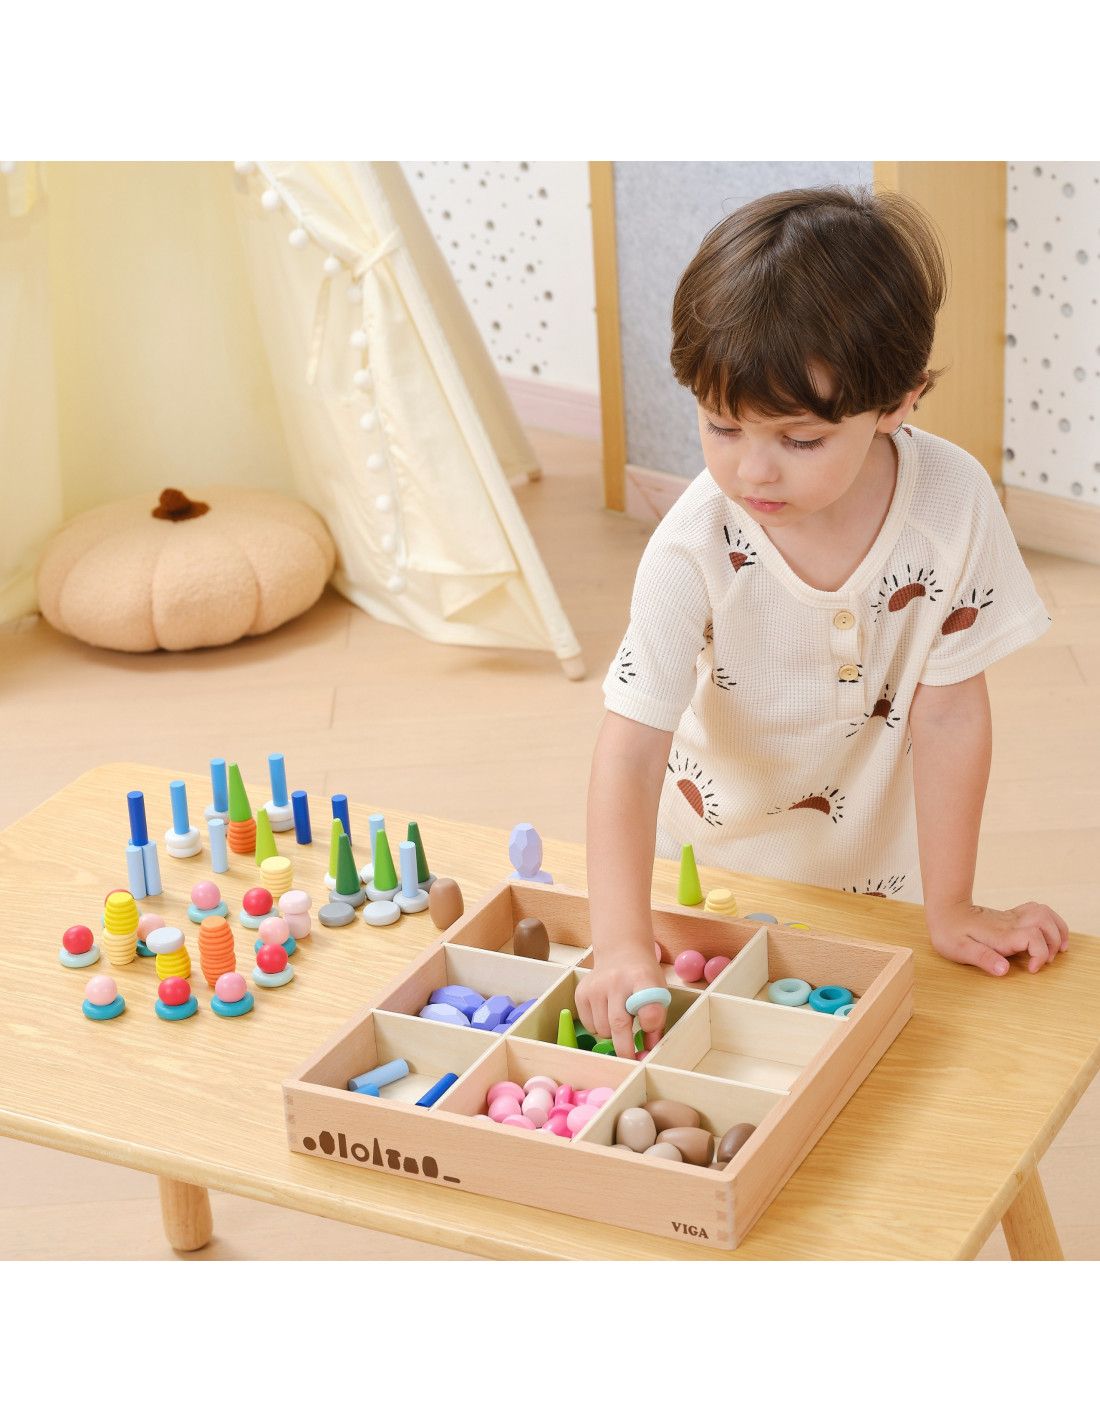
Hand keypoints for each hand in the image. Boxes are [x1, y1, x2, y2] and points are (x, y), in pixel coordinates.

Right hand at [575, 947, 668, 1059]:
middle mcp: (616, 981)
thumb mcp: (659, 992)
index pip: (648, 1007)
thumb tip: (648, 1051)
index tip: (649, 1040)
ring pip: (603, 1030)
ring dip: (612, 1034)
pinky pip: (590, 1026)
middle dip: (625, 1049)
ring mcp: (596, 986)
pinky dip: (599, 1027)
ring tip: (619, 1017)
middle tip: (631, 1059)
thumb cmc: (643, 978)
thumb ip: (657, 1020)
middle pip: (619, 1024)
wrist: (620, 953)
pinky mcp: (581, 992)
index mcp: (643, 978)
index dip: (650, 1027)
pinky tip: (606, 1012)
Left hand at [926, 900, 1068, 976]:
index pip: (1033, 937)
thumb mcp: (960, 950)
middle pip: (1045, 923)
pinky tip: (1048, 934)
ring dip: (1057, 930)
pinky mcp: (1011, 916)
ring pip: (1045, 913)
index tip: (1032, 969)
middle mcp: (1011, 924)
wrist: (945, 909)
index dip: (1040, 954)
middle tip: (1045, 961)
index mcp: (1001, 935)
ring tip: (1057, 948)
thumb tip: (1004, 969)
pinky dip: (1050, 922)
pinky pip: (1037, 910)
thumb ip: (983, 959)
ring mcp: (1012, 918)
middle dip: (1054, 943)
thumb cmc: (950, 932)